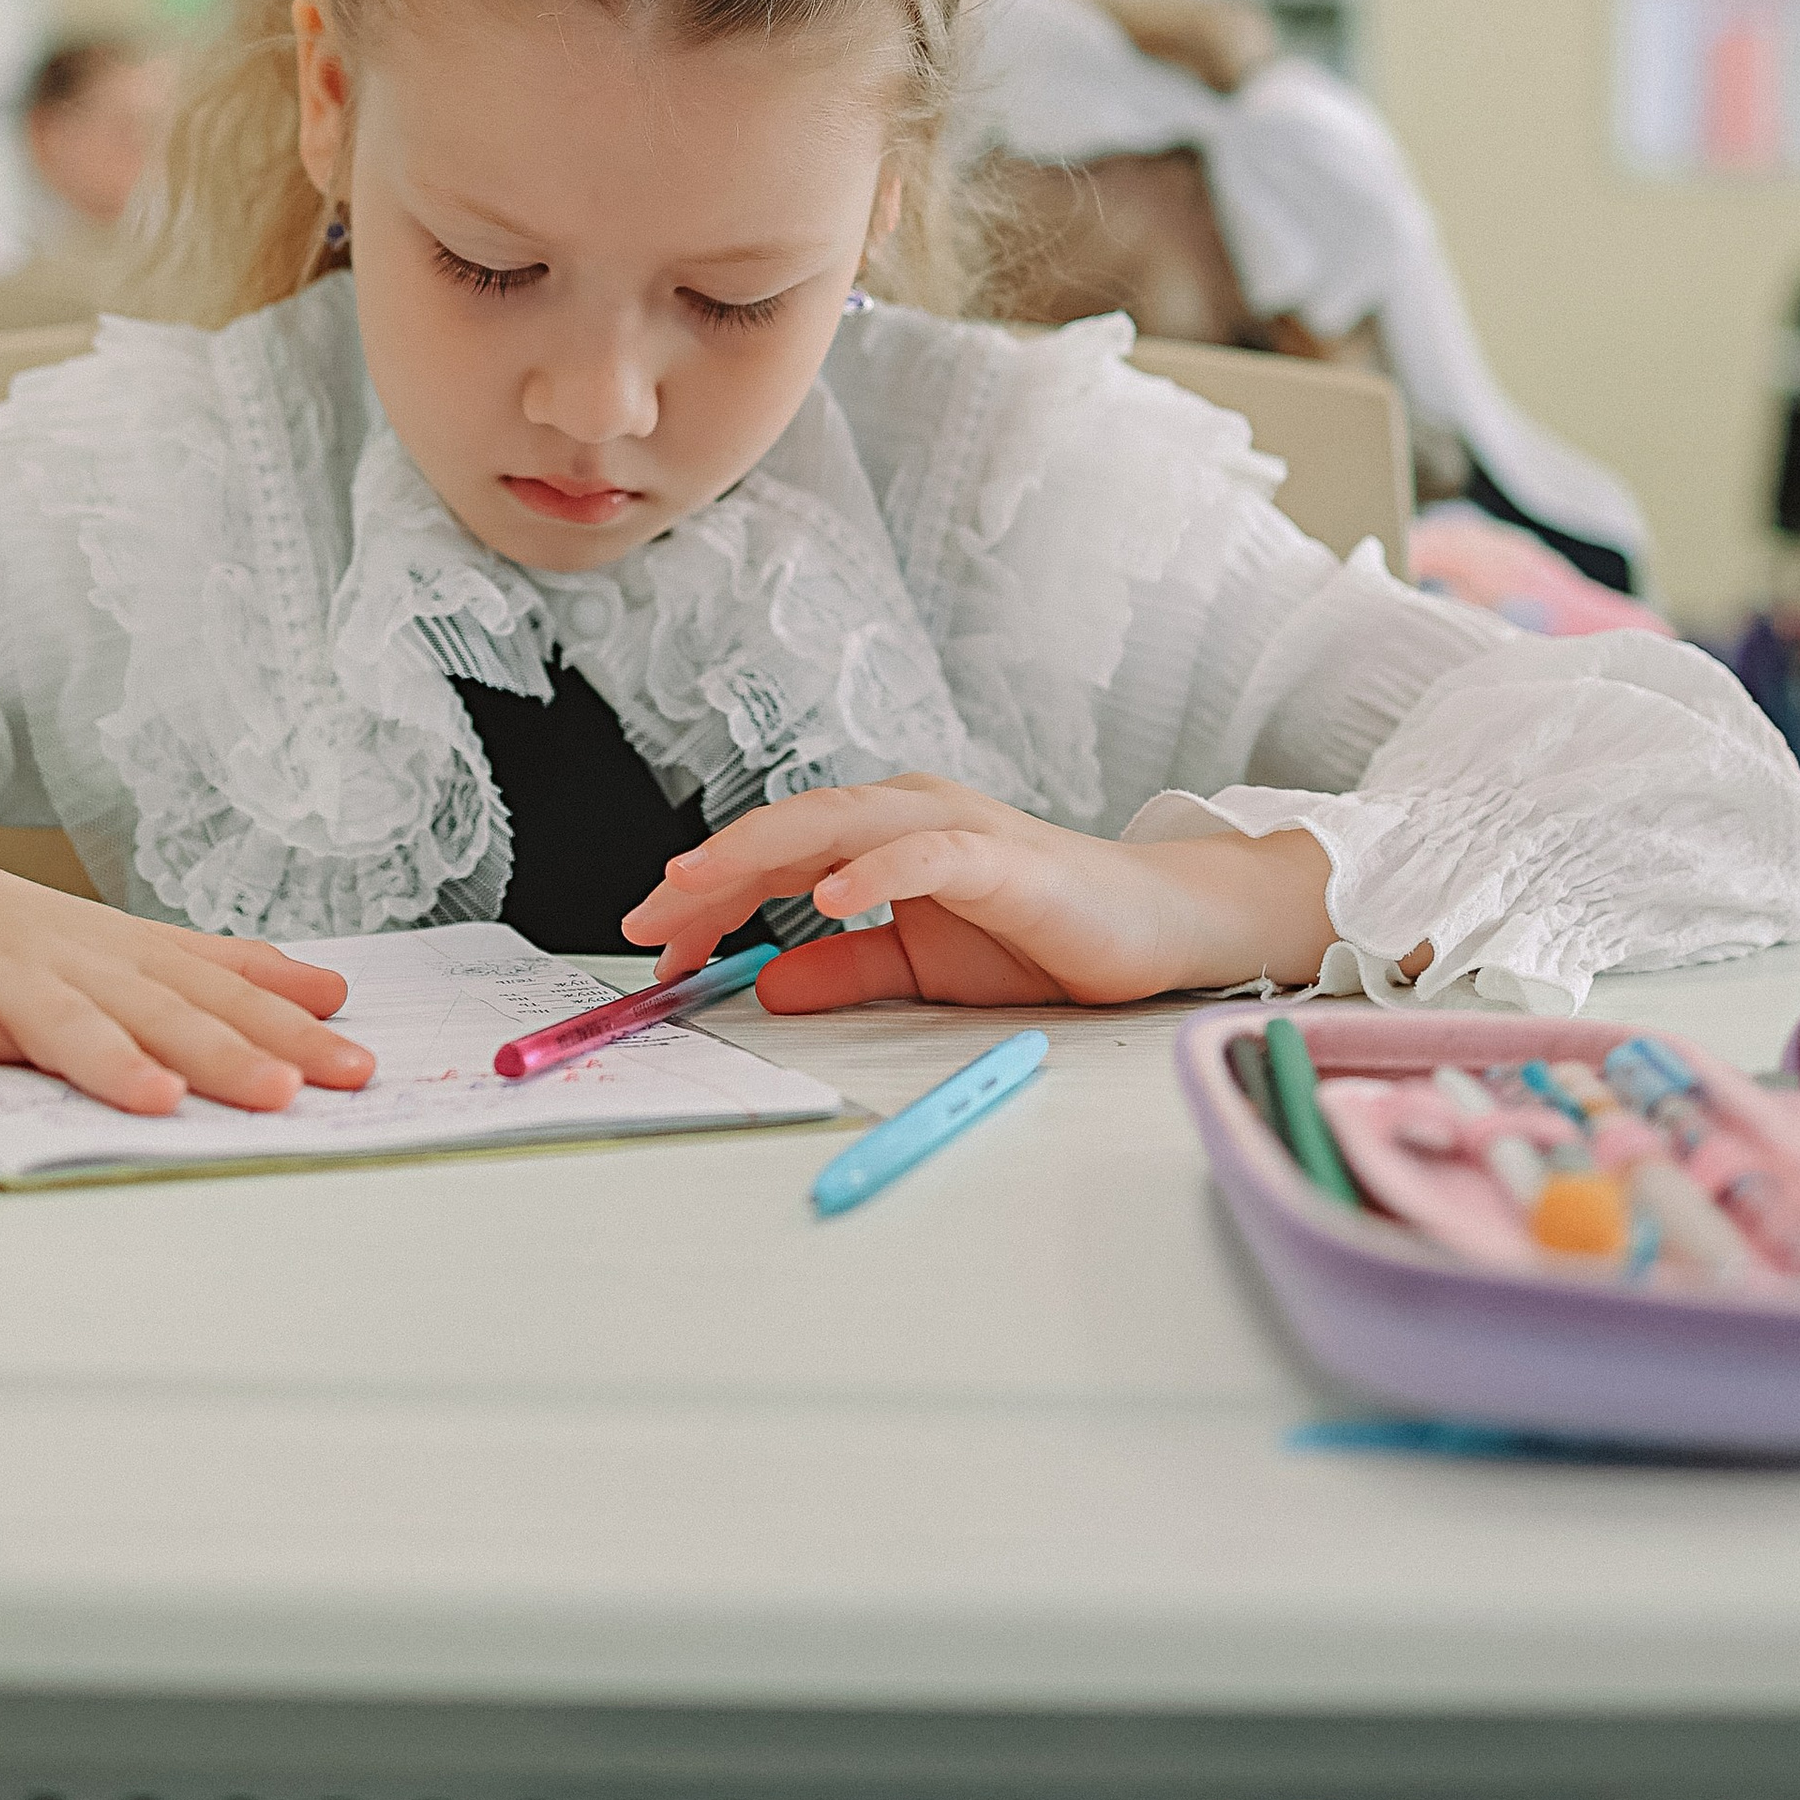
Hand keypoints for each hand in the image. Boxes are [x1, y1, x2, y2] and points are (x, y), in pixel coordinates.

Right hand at [0, 796, 374, 1113]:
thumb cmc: (34, 938)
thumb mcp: (140, 947)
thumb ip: (233, 972)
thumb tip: (334, 991)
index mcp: (134, 959)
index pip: (227, 997)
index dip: (290, 1033)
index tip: (354, 1068)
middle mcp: (80, 965)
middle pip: (161, 1012)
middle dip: (225, 1052)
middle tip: (286, 1091)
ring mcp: (1, 979)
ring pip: (61, 1022)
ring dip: (108, 1059)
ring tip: (155, 1099)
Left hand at [621, 774, 1337, 1010]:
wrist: (1153, 928)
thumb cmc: (1039, 936)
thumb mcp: (920, 968)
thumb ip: (846, 970)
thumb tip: (765, 985)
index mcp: (881, 835)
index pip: (773, 854)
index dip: (707, 893)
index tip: (654, 943)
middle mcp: (907, 813)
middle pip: (785, 830)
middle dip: (708, 873)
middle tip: (647, 916)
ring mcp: (953, 826)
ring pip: (837, 824)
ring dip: (762, 855)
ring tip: (698, 886)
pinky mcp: (1001, 855)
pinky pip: (925, 853)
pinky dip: (872, 870)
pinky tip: (826, 896)